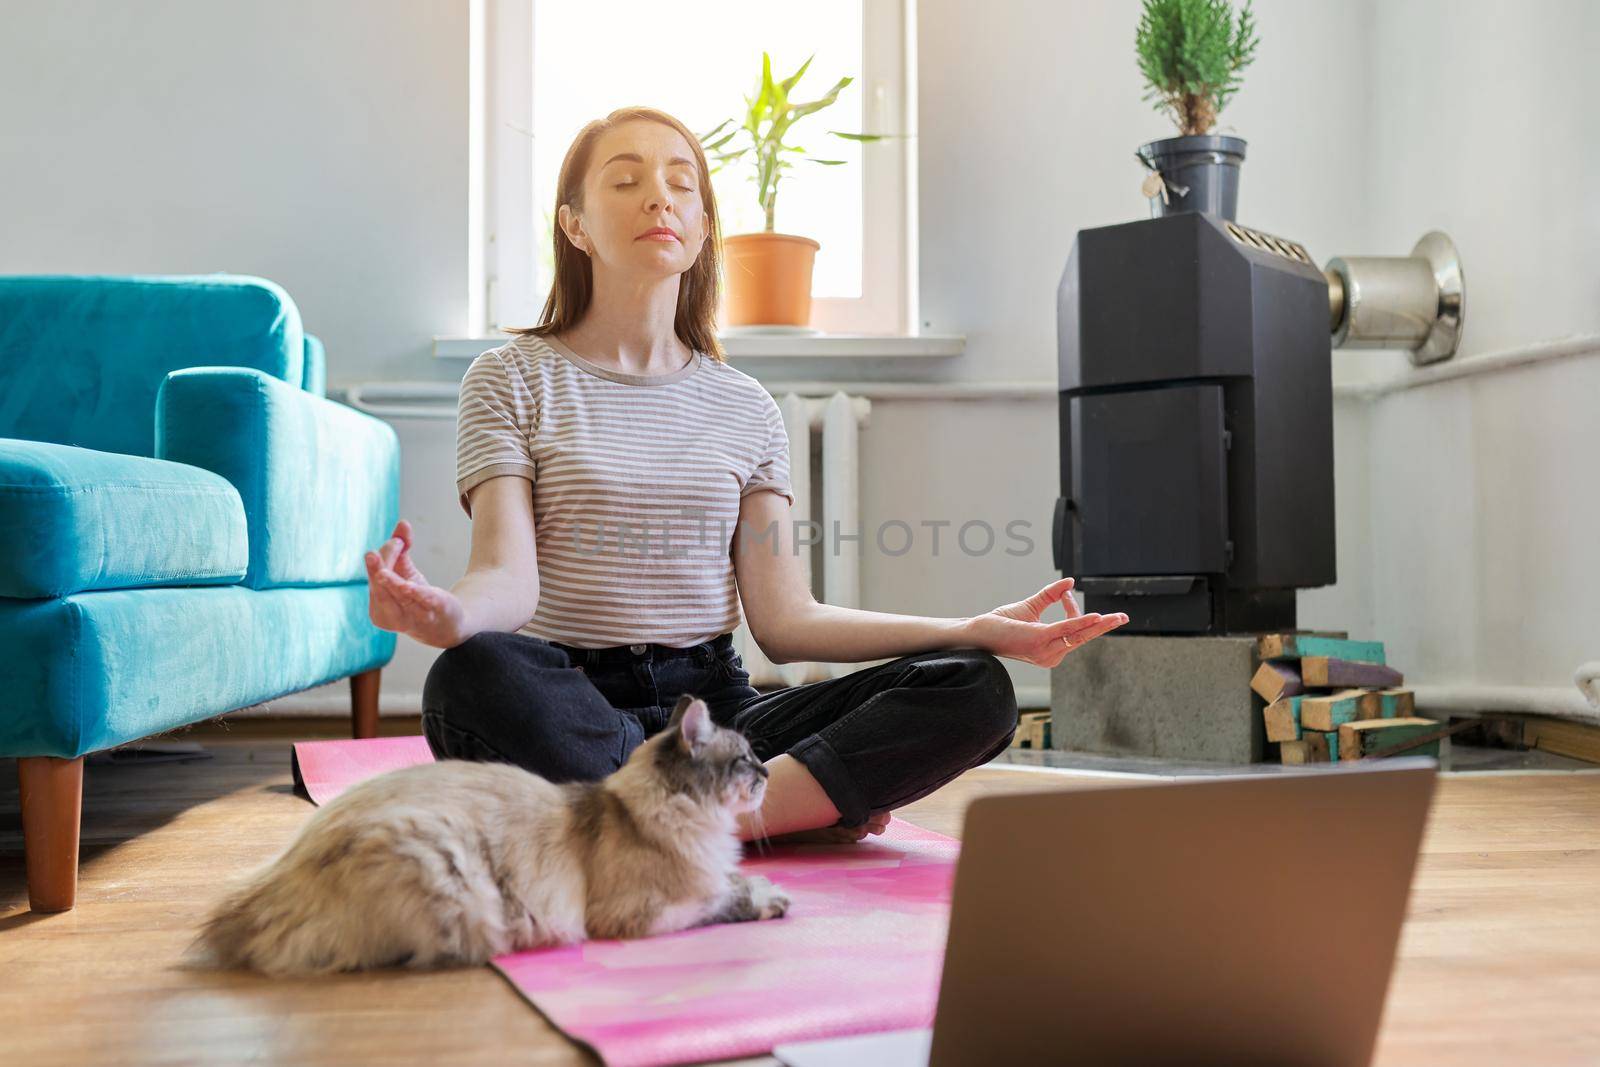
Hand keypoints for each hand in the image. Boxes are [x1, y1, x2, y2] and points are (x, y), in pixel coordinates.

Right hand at [364, 519, 468, 648]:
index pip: (377, 577)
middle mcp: (391, 614)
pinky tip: (408, 586)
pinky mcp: (436, 611)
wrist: (446, 626)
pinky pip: (424, 603)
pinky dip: (415, 595)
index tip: (399, 541)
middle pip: (381, 591)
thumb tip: (403, 523)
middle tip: (371, 555)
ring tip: (382, 573)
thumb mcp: (406, 570)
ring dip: (392, 584)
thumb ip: (401, 545)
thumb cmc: (417, 597)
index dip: (385, 557)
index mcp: (379, 603)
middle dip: (376, 572)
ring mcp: (414, 615)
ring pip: (399, 598)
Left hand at [964, 577, 1127, 666]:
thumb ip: (1051, 595)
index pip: (1075, 631)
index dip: (1077, 611)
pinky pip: (1065, 630)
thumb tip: (1070, 582)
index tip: (1068, 592)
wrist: (979, 632)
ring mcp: (1045, 650)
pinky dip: (1081, 623)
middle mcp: (1051, 655)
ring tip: (1116, 617)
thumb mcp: (1032, 607)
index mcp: (1052, 649)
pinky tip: (1095, 617)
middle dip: (1105, 626)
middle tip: (1124, 617)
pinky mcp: (1038, 641)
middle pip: (1083, 637)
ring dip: (1097, 624)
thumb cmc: (1002, 623)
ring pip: (1078, 634)